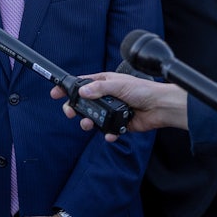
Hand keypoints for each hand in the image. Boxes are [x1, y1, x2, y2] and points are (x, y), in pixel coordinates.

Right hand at [50, 71, 187, 141]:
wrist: (160, 107)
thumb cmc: (143, 90)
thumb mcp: (118, 84)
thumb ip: (99, 89)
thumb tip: (82, 92)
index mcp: (104, 83)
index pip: (81, 85)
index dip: (67, 89)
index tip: (55, 93)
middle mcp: (106, 97)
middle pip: (83, 103)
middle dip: (74, 108)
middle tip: (71, 113)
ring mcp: (111, 111)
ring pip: (93, 118)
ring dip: (87, 122)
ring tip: (88, 124)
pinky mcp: (119, 124)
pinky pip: (107, 130)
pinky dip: (107, 133)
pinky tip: (109, 133)